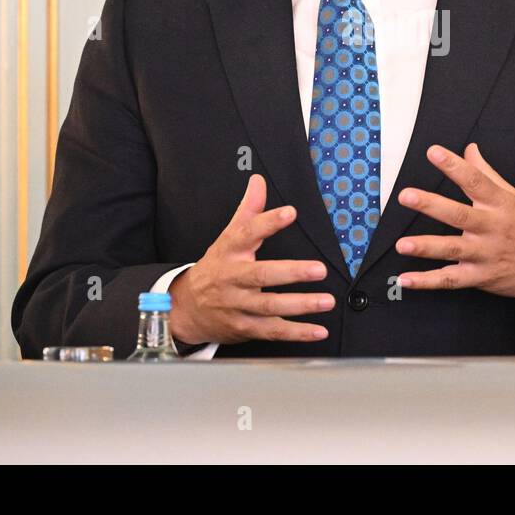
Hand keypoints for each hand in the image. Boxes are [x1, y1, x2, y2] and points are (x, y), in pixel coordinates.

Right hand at [168, 173, 333, 344]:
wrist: (186, 309)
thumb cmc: (215, 268)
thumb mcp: (227, 237)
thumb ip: (248, 210)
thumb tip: (259, 181)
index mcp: (229, 252)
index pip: (247, 233)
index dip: (267, 222)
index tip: (289, 212)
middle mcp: (232, 279)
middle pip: (261, 275)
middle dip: (291, 273)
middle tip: (319, 269)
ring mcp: (238, 305)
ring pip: (270, 307)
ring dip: (301, 305)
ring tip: (327, 300)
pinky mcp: (245, 327)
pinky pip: (272, 331)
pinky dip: (297, 333)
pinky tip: (319, 331)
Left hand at [395, 143, 514, 310]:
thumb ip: (487, 174)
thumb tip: (469, 149)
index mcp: (501, 204)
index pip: (476, 180)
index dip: (454, 165)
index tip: (434, 152)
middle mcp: (493, 228)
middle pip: (459, 215)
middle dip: (431, 205)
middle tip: (407, 195)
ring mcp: (487, 254)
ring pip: (453, 250)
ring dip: (426, 247)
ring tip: (402, 244)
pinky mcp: (483, 277)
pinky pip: (452, 280)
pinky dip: (428, 282)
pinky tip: (406, 279)